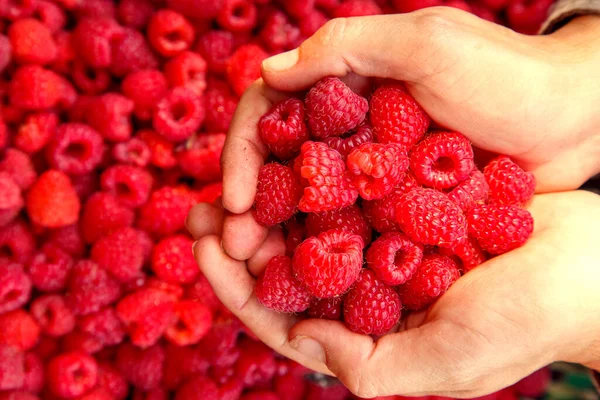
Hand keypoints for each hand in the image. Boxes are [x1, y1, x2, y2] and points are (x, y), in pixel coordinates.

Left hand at [189, 190, 599, 397]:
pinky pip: (347, 188)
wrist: (593, 262)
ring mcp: (385, 244)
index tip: (207, 251)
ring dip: (265, 203)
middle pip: (285, 268)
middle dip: (238, 241)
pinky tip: (287, 152)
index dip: (238, 289)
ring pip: (307, 225)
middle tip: (196, 211)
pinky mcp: (404, 205)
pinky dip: (313, 173)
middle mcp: (369, 290)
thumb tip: (304, 341)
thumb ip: (372, 365)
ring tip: (227, 178)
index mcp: (370, 332)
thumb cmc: (530, 316)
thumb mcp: (451, 359)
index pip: (285, 317)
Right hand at [219, 8, 599, 260]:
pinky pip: (350, 229)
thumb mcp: (428, 45)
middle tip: (234, 252)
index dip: (243, 156)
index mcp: (345, 83)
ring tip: (258, 277)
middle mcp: (349, 126)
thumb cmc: (509, 74)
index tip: (233, 202)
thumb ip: (347, 48)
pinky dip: (326, 253)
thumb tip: (268, 73)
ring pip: (309, 204)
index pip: (271, 114)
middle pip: (281, 168)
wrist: (574, 119)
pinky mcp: (396, 203)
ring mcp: (372, 169)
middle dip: (251, 209)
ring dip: (280, 239)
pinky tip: (308, 282)